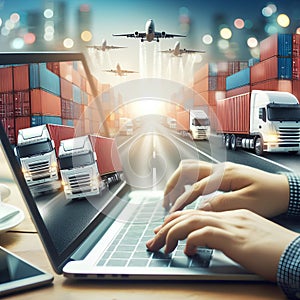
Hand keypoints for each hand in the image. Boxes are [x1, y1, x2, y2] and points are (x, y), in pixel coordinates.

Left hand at [146, 209, 298, 280]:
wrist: (295, 253)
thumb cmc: (274, 249)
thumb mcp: (248, 238)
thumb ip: (228, 234)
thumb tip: (208, 239)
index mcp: (231, 214)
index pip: (197, 213)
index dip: (177, 221)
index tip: (164, 231)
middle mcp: (229, 216)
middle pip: (189, 215)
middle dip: (167, 226)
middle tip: (154, 239)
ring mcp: (231, 225)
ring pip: (191, 221)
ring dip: (172, 233)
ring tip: (161, 245)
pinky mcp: (234, 238)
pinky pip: (203, 234)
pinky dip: (190, 241)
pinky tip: (187, 252)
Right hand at [164, 160, 289, 217]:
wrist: (284, 190)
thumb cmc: (270, 195)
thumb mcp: (246, 203)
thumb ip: (221, 204)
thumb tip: (201, 207)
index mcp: (225, 174)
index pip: (196, 186)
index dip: (183, 200)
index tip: (174, 211)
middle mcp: (220, 168)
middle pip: (187, 169)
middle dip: (173, 184)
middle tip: (165, 200)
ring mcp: (220, 170)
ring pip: (191, 169)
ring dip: (178, 181)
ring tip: (172, 197)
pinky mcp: (222, 175)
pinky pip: (198, 174)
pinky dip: (187, 183)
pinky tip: (186, 193)